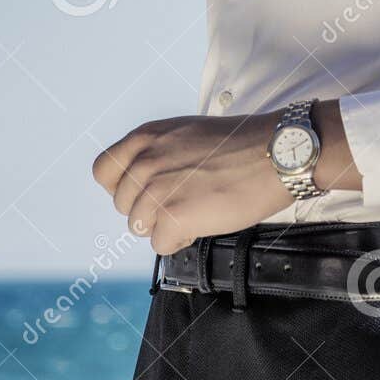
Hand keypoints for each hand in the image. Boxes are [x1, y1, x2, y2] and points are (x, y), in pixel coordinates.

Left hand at [93, 112, 289, 254]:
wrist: (275, 154)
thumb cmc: (240, 144)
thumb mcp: (185, 133)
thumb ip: (158, 153)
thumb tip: (144, 182)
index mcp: (146, 137)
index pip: (103, 171)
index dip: (123, 187)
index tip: (144, 191)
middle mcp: (145, 161)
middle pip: (122, 205)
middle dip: (149, 210)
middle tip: (183, 201)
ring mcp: (157, 189)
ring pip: (139, 226)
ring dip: (166, 226)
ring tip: (197, 209)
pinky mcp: (173, 216)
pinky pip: (160, 245)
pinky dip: (181, 241)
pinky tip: (203, 223)